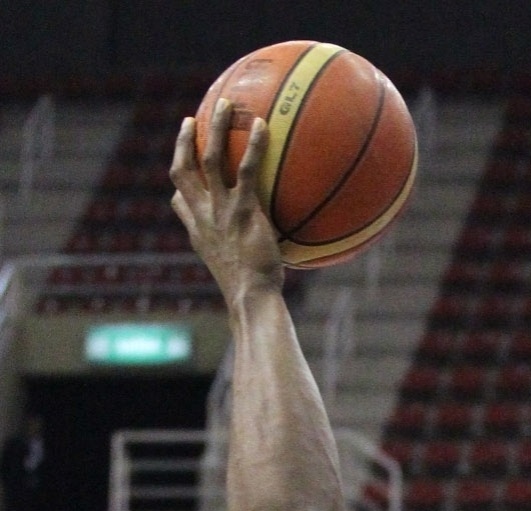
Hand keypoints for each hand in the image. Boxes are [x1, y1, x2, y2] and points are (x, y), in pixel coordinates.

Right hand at [170, 100, 283, 305]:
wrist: (251, 299)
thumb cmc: (250, 292)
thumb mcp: (236, 273)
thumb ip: (241, 256)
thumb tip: (261, 253)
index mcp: (199, 231)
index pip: (180, 201)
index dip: (179, 180)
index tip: (182, 163)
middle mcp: (203, 216)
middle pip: (182, 169)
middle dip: (184, 141)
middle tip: (192, 120)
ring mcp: (221, 210)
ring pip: (209, 157)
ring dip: (215, 127)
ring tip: (226, 104)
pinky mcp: (243, 210)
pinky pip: (247, 169)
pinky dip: (253, 145)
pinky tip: (262, 126)